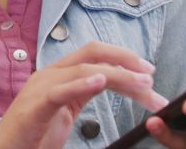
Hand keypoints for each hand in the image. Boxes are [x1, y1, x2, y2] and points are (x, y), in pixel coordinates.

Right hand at [0, 42, 167, 148]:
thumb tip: (109, 80)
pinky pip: (61, 91)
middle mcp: (51, 73)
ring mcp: (42, 86)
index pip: (95, 54)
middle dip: (126, 61)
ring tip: (141, 85)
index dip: (123, 57)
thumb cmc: (34, 132)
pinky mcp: (36, 106)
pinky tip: (101, 81)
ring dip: (118, 76)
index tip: (149, 72)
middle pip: (93, 54)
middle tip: (151, 77)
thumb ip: (84, 92)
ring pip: (84, 69)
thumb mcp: (66, 108)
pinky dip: (82, 84)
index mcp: (59, 73)